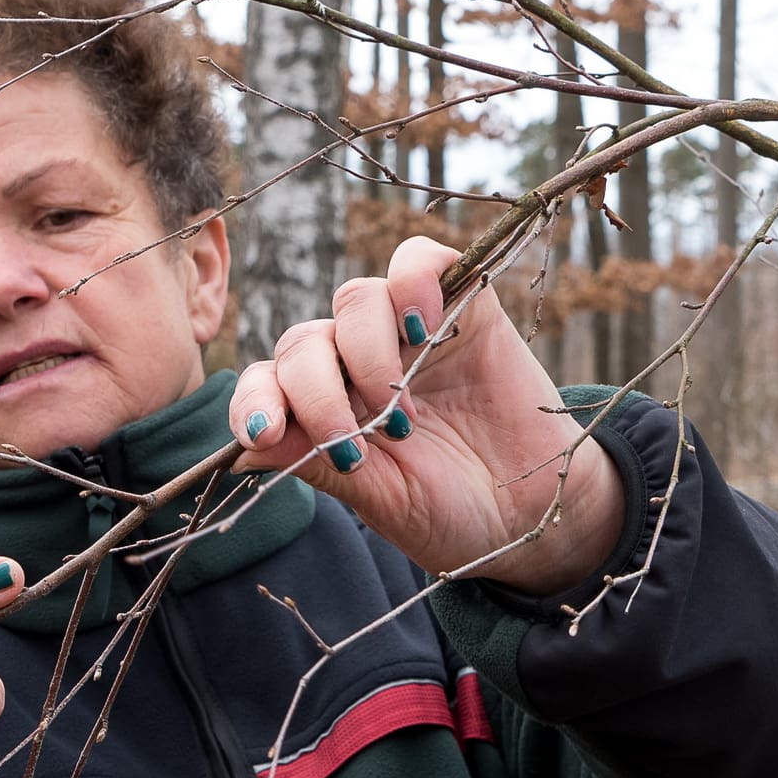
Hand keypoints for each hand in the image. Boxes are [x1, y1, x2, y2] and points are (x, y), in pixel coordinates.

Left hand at [230, 236, 624, 593]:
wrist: (534, 515)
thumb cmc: (451, 514)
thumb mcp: (382, 500)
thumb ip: (319, 466)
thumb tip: (243, 449)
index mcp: (322, 410)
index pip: (266, 383)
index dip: (254, 402)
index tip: (266, 434)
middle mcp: (352, 364)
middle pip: (303, 343)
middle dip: (316, 394)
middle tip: (359, 444)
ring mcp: (404, 332)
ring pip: (353, 301)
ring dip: (367, 354)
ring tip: (403, 413)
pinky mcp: (460, 306)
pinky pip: (416, 261)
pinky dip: (412, 282)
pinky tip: (424, 327)